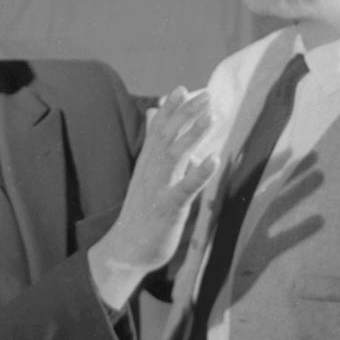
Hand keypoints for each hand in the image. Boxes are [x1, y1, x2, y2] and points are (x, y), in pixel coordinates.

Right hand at [89, 88, 217, 309]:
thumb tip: (152, 115)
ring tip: (212, 116)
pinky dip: (198, 173)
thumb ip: (153, 146)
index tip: (183, 88)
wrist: (125, 250)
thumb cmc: (141, 213)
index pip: (157, 129)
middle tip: (206, 95)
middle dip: (186, 113)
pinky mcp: (167, 207)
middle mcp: (151, 171)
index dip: (170, 108)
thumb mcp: (146, 175)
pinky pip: (184, 188)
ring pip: (175, 154)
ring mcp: (158, 188)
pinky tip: (213, 160)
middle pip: (167, 135)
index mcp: (147, 163)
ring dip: (193, 134)